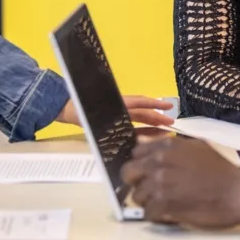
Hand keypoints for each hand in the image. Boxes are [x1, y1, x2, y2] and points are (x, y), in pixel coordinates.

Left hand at [57, 95, 175, 127]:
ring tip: (165, 132)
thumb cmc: (82, 107)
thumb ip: (113, 113)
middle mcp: (121, 108)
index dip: (155, 104)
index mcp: (119, 102)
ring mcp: (119, 116)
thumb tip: (124, 114)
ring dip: (152, 125)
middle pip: (143, 112)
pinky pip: (131, 127)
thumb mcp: (97, 109)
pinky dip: (141, 131)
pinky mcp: (114, 123)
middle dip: (158, 117)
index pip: (141, 102)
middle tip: (172, 123)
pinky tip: (150, 138)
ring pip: (139, 120)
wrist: (67, 109)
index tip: (169, 107)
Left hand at [120, 137, 239, 227]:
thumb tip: (155, 151)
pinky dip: (157, 216)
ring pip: (137, 195)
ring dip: (149, 201)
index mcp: (168, 146)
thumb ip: (173, 148)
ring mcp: (160, 183)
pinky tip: (170, 213)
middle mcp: (160, 162)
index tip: (148, 172)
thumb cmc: (221, 171)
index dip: (141, 164)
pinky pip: (147, 213)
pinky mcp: (164, 205)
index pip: (136, 152)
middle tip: (152, 190)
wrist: (238, 192)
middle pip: (129, 173)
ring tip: (165, 203)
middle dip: (138, 182)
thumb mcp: (197, 147)